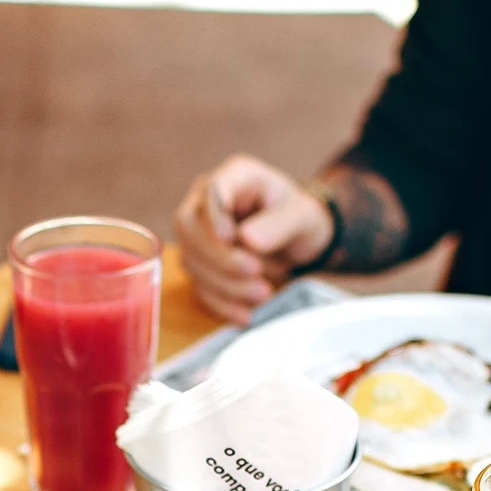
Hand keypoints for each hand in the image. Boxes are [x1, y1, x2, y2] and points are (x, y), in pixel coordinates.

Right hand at [174, 155, 334, 325]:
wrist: (297, 241)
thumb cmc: (298, 218)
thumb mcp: (302, 216)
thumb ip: (279, 224)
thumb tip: (248, 240)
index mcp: (234, 177)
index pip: (210, 190)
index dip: (214, 216)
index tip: (230, 237)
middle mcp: (206, 203)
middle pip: (188, 227)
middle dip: (219, 256)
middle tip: (255, 271)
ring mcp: (199, 235)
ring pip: (191, 261)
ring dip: (225, 284)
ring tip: (263, 293)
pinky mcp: (200, 266)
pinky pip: (199, 287)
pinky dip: (221, 304)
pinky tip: (245, 314)